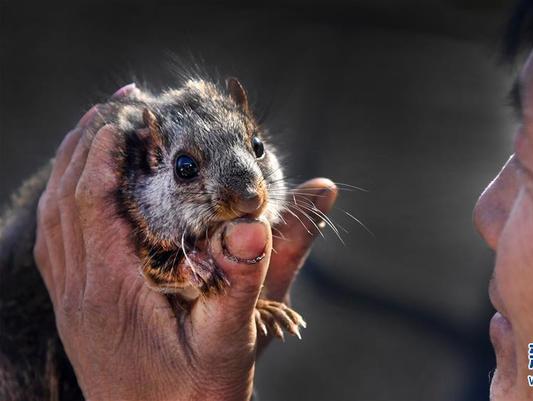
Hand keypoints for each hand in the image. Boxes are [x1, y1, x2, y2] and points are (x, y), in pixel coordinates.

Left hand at [33, 85, 336, 400]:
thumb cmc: (196, 399)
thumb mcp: (229, 342)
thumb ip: (247, 281)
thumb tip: (255, 224)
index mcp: (110, 293)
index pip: (90, 203)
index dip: (106, 152)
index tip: (130, 112)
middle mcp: (79, 292)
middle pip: (63, 200)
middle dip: (88, 143)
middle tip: (121, 102)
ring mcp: (72, 302)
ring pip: (53, 219)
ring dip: (73, 167)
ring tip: (102, 129)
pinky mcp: (77, 309)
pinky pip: (57, 241)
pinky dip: (67, 200)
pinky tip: (88, 188)